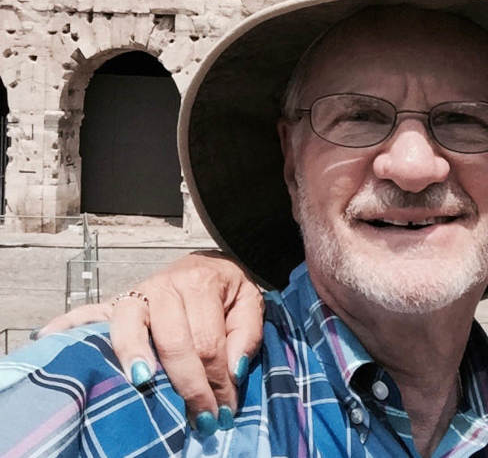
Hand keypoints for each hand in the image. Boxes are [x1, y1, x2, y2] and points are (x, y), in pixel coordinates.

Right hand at [40, 250, 263, 431]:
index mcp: (201, 283)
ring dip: (133, 356)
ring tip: (143, 382)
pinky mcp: (115, 302)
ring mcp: (136, 294)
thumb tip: (232, 370)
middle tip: (200, 417)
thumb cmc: (228, 290)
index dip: (217, 380)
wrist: (209, 261)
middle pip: (173, 342)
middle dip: (188, 385)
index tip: (224, 410)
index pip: (208, 341)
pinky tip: (48, 337)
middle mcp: (164, 286)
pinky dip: (68, 324)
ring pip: (129, 327)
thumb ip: (246, 334)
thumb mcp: (250, 303)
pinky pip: (87, 312)